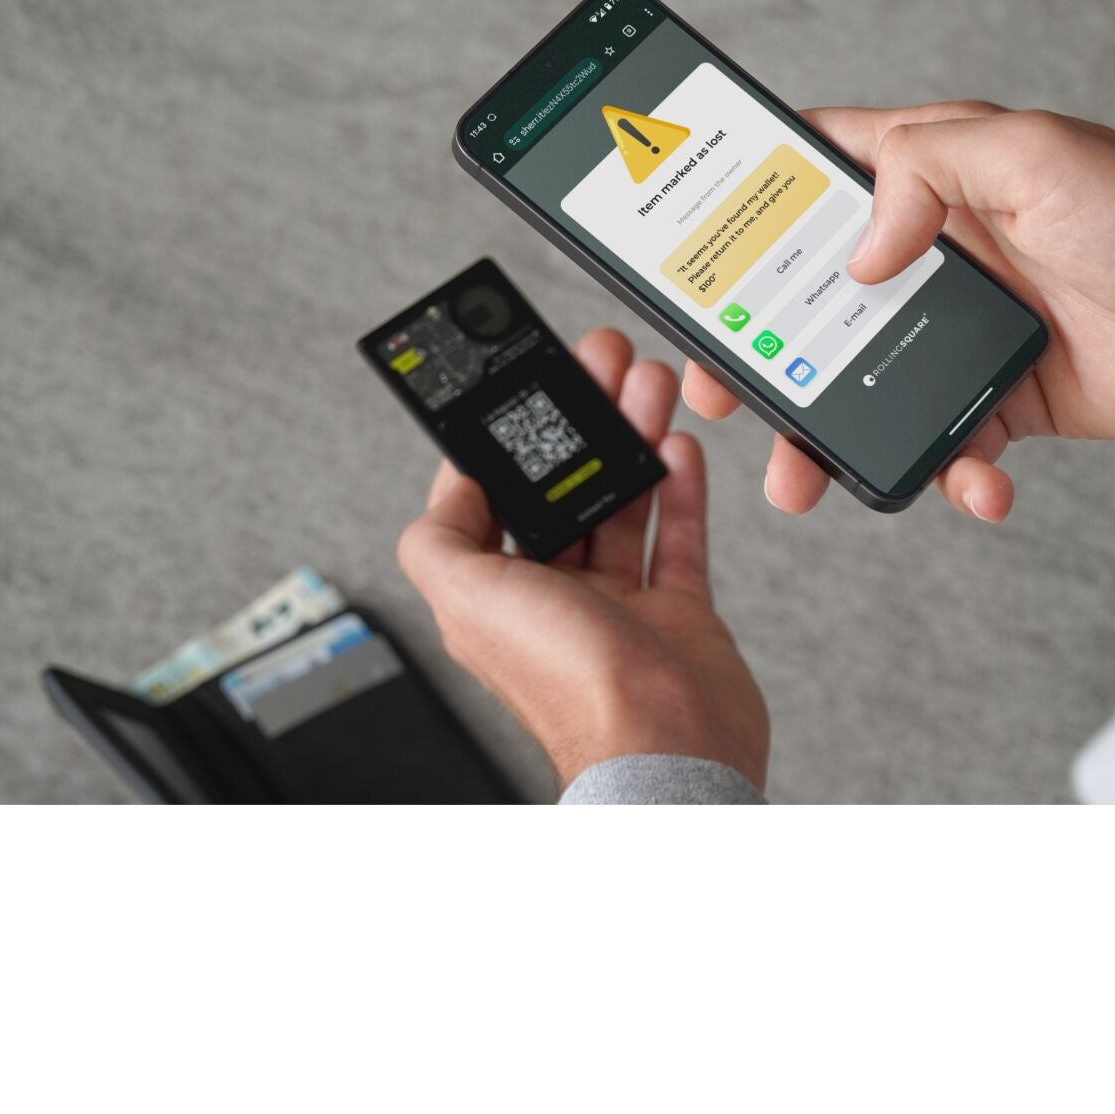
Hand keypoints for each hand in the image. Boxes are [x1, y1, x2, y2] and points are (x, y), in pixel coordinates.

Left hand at [397, 329, 767, 790]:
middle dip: (578, 424)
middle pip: (560, 490)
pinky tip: (676, 446)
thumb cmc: (572, 687)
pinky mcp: (675, 614)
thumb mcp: (467, 597)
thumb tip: (442, 490)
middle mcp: (551, 598)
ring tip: (644, 387)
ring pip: (619, 503)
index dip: (503, 441)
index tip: (522, 387)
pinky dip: (678, 488)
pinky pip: (675, 536)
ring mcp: (616, 606)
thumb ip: (436, 539)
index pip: (487, 499)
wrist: (669, 747)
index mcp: (492, 595)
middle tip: (598, 366)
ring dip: (630, 440)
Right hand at [682, 103, 1114, 522]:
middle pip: (811, 302)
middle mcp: (937, 252)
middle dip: (756, 350)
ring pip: (865, 389)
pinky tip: (975, 490)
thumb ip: (925, 171)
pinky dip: (953, 480)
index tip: (688, 247)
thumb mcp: (1033, 153)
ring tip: (799, 482)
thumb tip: (856, 255)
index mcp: (929, 178)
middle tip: (719, 391)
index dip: (743, 206)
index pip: (811, 177)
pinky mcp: (1010, 398)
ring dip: (828, 439)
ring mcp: (968, 330)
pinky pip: (954, 448)